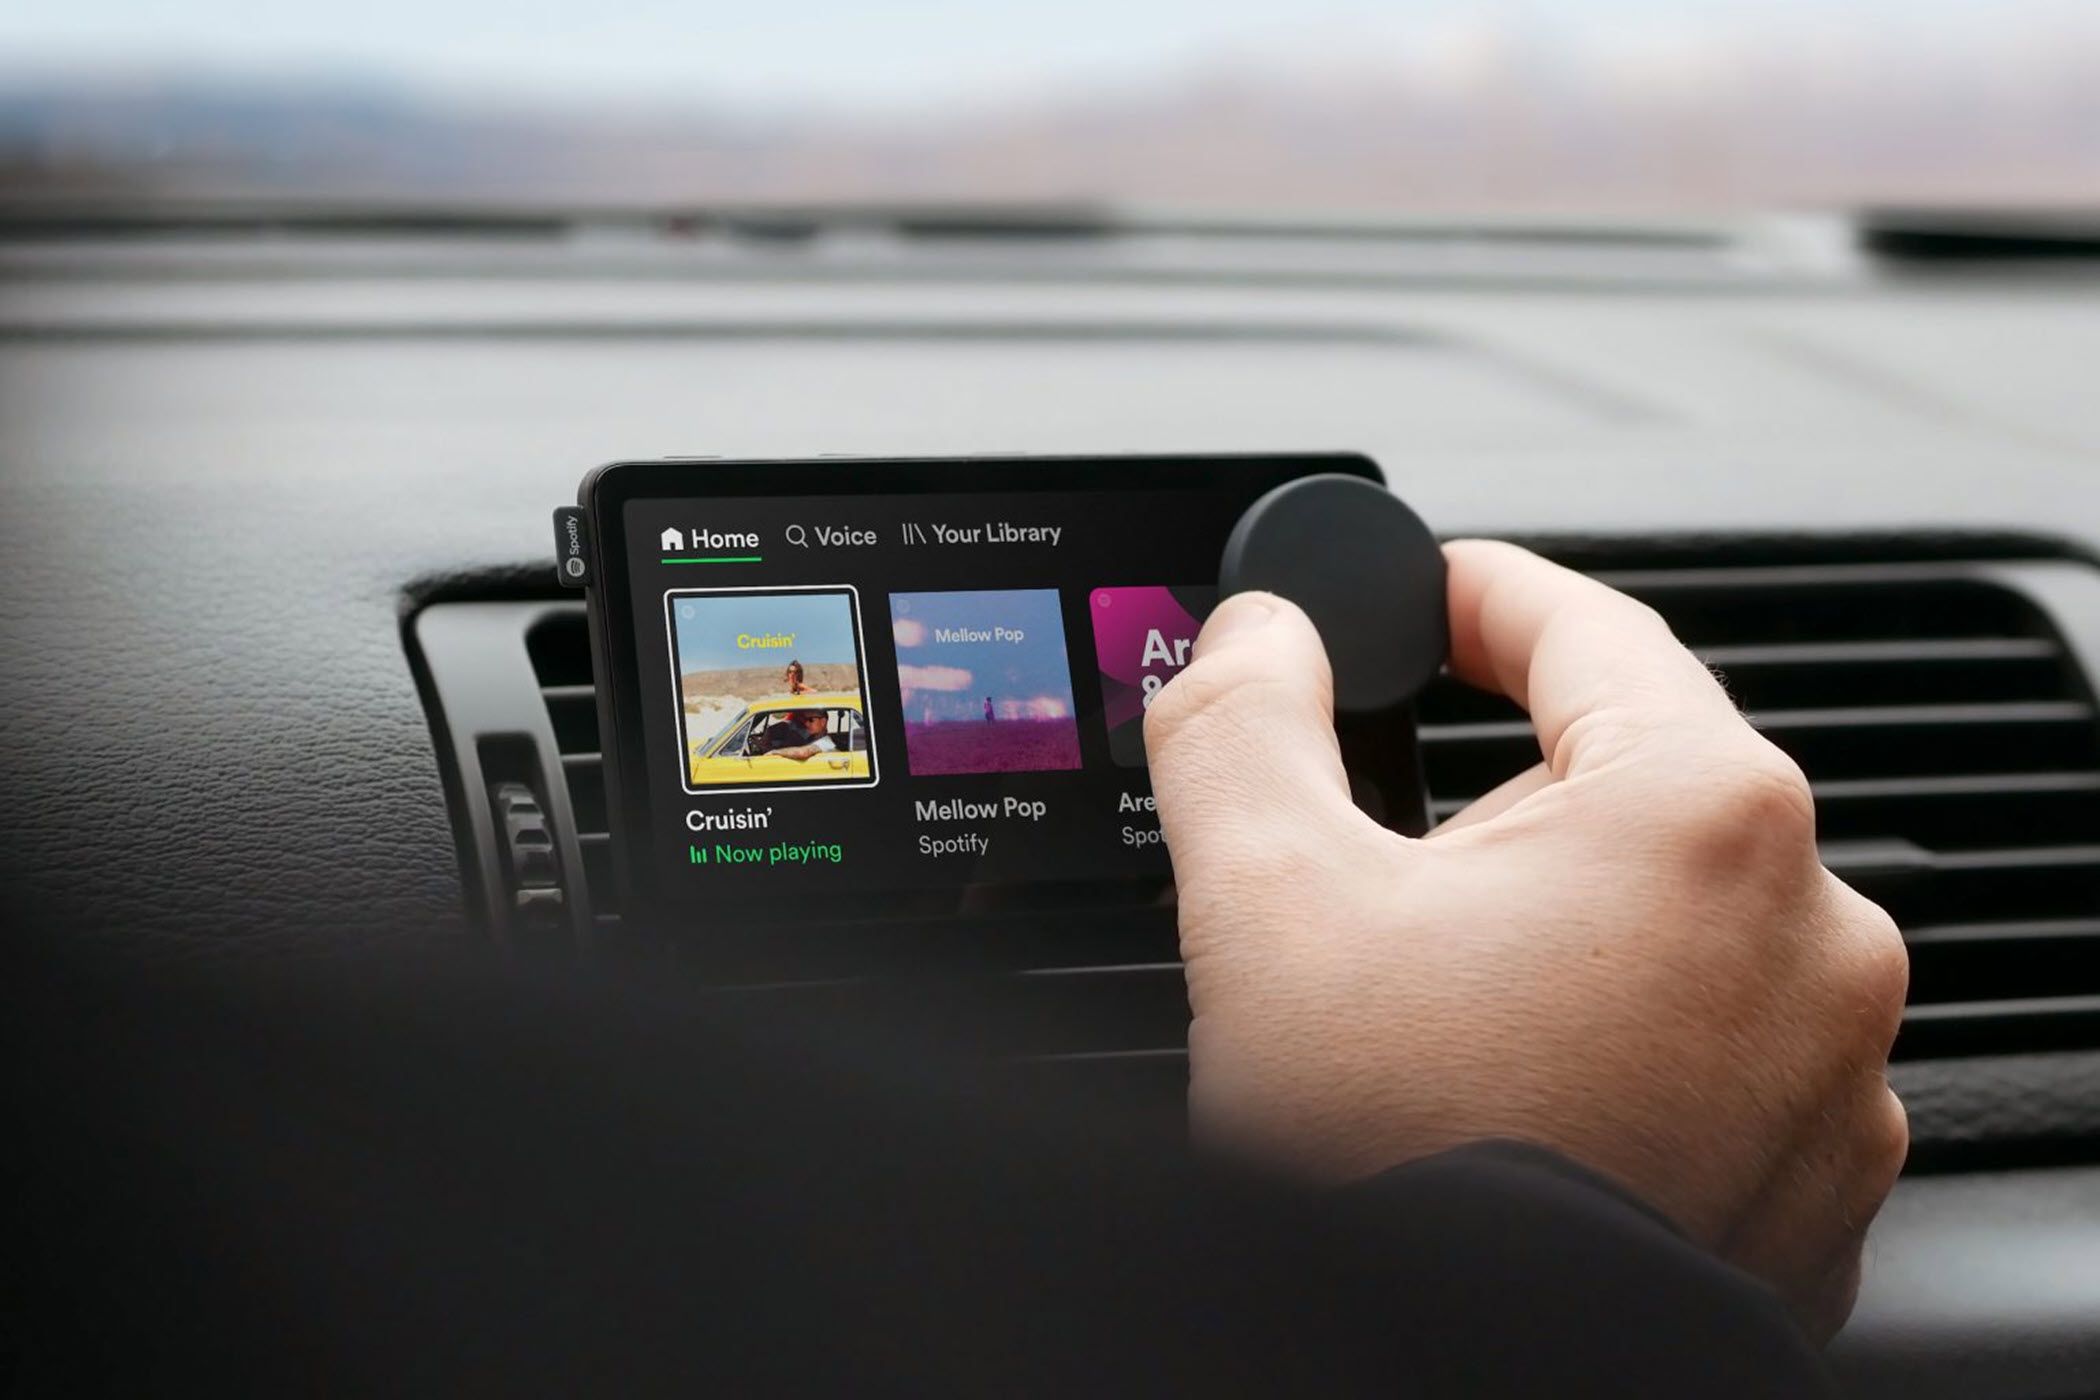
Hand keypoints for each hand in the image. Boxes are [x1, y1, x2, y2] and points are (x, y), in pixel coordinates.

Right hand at [1143, 540, 1908, 1339]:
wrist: (1466, 1374)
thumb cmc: (1399, 1154)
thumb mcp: (1268, 898)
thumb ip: (1243, 719)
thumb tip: (1252, 636)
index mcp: (1704, 815)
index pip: (1586, 631)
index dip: (1482, 595)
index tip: (1428, 593)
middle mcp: (1814, 928)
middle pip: (1633, 785)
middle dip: (1510, 797)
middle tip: (1394, 861)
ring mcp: (1831, 1063)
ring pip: (1677, 921)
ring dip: (1571, 927)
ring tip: (1450, 1002)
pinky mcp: (1818, 1170)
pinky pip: (1716, 1044)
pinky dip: (1628, 1039)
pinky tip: (1529, 1083)